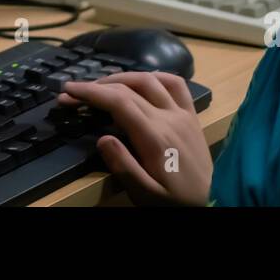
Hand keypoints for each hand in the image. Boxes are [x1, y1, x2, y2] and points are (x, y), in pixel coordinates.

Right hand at [58, 71, 211, 205]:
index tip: (67, 91)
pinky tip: (142, 81)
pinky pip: (176, 84)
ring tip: (101, 86)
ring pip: (150, 80)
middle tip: (73, 93)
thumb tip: (102, 138)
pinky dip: (155, 76)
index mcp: (154, 137)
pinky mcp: (191, 115)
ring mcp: (182, 113)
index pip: (118, 102)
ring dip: (122, 77)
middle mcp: (169, 118)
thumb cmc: (174, 201)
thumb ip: (123, 167)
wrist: (212, 202)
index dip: (90, 92)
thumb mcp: (145, 194)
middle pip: (128, 88)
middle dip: (96, 86)